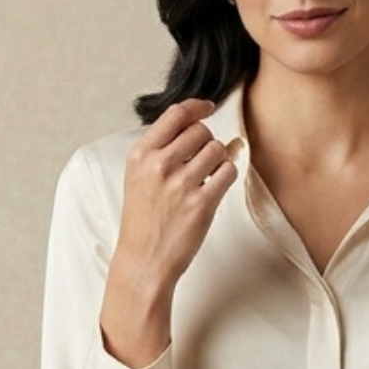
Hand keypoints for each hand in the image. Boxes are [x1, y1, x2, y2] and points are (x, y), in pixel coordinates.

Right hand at [101, 98, 236, 366]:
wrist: (144, 261)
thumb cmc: (144, 221)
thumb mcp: (141, 179)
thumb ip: (170, 151)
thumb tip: (219, 134)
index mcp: (140, 155)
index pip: (175, 114)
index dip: (197, 107)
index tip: (209, 108)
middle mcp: (159, 165)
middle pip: (201, 131)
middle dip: (207, 143)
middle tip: (201, 163)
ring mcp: (181, 185)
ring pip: (218, 150)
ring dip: (219, 161)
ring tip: (206, 179)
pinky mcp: (201, 204)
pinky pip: (228, 172)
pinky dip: (227, 176)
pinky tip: (215, 188)